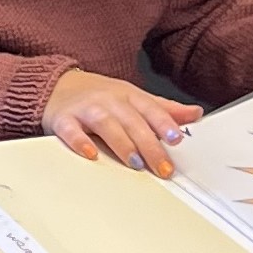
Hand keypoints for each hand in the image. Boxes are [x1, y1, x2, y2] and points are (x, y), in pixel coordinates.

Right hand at [43, 67, 200, 175]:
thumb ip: (164, 108)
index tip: (177, 139)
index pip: (151, 109)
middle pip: (132, 122)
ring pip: (107, 125)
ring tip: (134, 163)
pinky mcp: (64, 120)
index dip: (165, 124)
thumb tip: (195, 114)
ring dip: (122, 144)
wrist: (57, 86)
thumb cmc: (101, 96)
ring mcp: (87, 109)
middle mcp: (110, 101)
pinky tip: (89, 154)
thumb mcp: (134, 97)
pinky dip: (80, 142)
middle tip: (162, 167)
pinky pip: (72, 131)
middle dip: (149, 145)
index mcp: (129, 96)